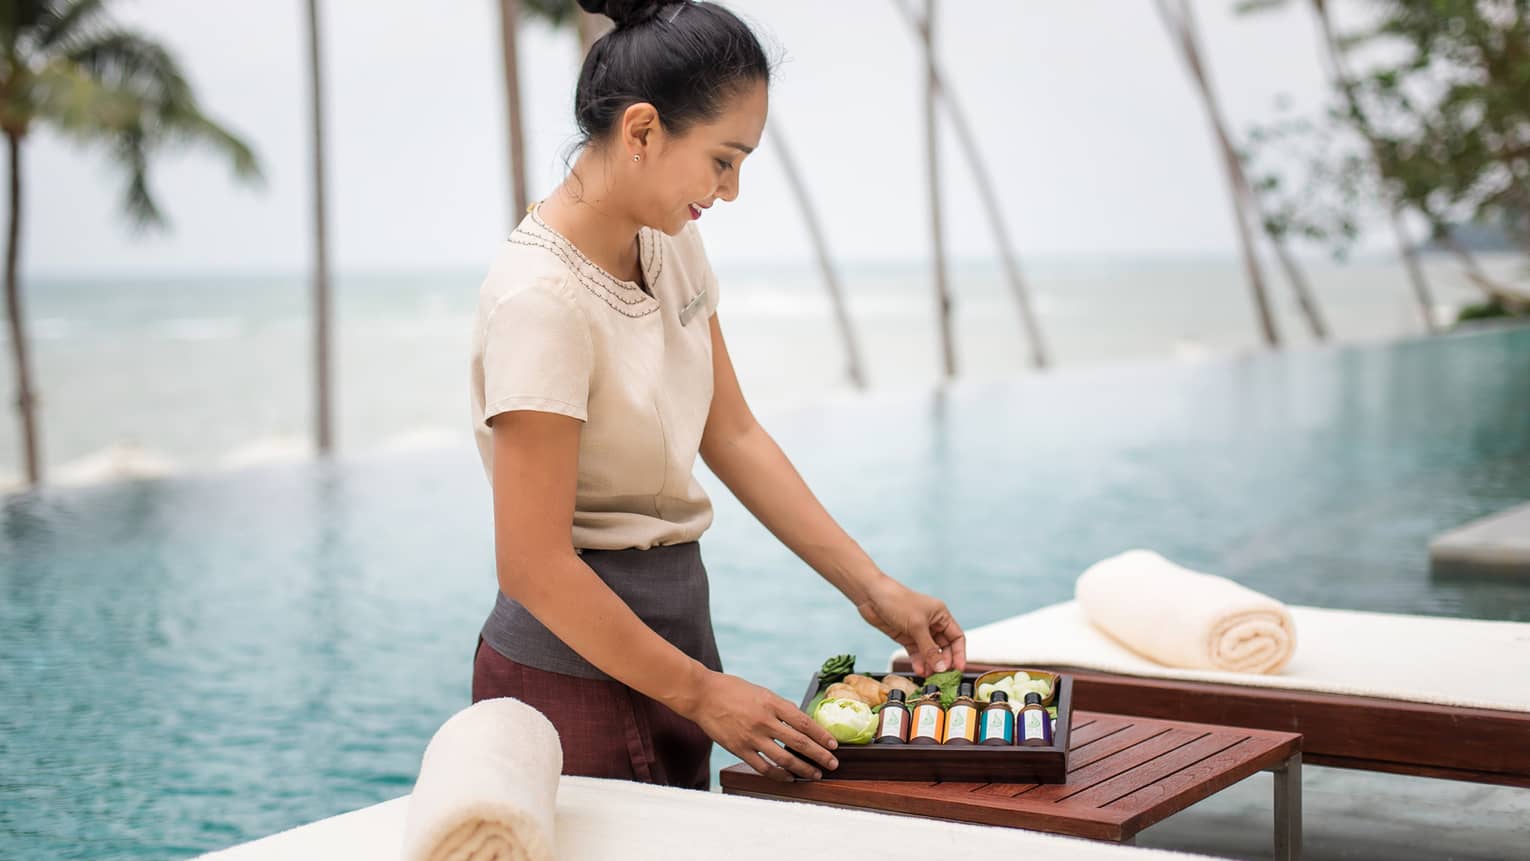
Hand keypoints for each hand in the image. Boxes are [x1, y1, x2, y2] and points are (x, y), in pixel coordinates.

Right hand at [683, 671, 838, 781]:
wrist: (702, 695)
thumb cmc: (732, 690)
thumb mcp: (761, 691)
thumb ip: (779, 707)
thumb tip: (799, 722)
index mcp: (771, 702)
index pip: (803, 722)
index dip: (821, 735)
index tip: (833, 745)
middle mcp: (764, 720)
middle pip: (799, 742)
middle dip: (819, 755)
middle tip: (833, 764)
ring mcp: (751, 737)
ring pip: (784, 758)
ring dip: (803, 769)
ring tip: (815, 774)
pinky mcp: (739, 749)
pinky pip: (763, 767)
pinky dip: (778, 775)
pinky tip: (788, 777)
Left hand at [856, 577, 965, 676]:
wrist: (871, 596)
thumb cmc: (897, 601)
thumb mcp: (917, 626)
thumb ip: (929, 648)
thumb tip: (941, 667)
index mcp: (940, 615)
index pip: (956, 637)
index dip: (959, 653)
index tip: (958, 668)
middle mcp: (932, 623)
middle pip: (944, 647)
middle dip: (943, 661)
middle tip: (942, 675)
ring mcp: (918, 631)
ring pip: (930, 652)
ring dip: (930, 664)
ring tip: (929, 676)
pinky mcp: (906, 637)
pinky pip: (916, 653)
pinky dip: (918, 661)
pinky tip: (919, 669)